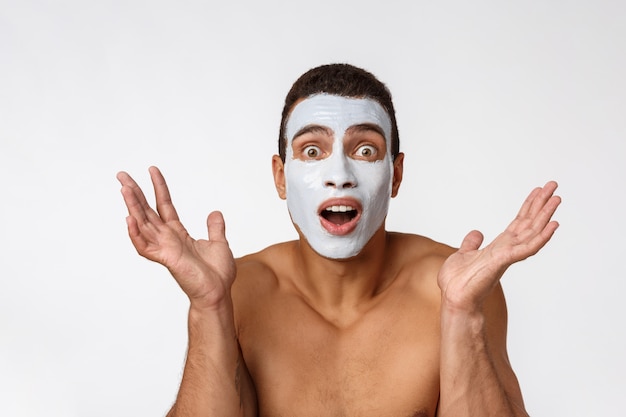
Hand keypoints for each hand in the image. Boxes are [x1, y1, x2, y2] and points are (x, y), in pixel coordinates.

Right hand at [117, 167, 235, 309]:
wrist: (218, 293)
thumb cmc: (217, 274)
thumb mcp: (219, 243)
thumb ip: (215, 228)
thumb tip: (215, 213)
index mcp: (178, 234)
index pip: (164, 205)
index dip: (158, 187)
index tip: (152, 169)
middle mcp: (167, 239)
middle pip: (146, 211)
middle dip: (134, 192)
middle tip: (121, 174)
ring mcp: (164, 248)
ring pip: (142, 224)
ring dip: (132, 206)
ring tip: (124, 188)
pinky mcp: (166, 259)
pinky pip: (145, 246)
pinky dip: (136, 234)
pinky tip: (129, 219)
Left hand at [438, 181, 560, 311]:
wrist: (454, 298)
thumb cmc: (458, 282)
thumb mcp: (463, 254)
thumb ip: (471, 244)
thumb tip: (476, 233)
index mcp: (499, 246)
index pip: (518, 222)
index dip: (529, 206)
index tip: (539, 190)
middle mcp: (507, 249)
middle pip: (529, 222)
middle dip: (541, 204)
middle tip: (554, 185)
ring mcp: (508, 255)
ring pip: (532, 231)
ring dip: (545, 215)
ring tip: (557, 198)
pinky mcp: (504, 261)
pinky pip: (527, 247)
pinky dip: (541, 236)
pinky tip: (553, 225)